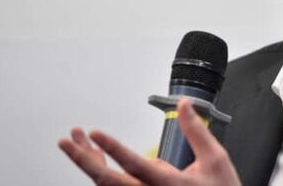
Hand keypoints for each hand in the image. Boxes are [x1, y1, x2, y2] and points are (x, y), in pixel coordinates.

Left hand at [58, 98, 240, 185]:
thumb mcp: (215, 159)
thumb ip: (197, 130)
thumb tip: (185, 105)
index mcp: (169, 185)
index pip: (134, 165)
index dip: (113, 148)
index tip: (96, 133)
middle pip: (108, 181)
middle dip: (84, 160)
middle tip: (67, 142)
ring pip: (107, 185)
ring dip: (90, 163)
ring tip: (77, 142)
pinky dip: (102, 171)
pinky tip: (95, 157)